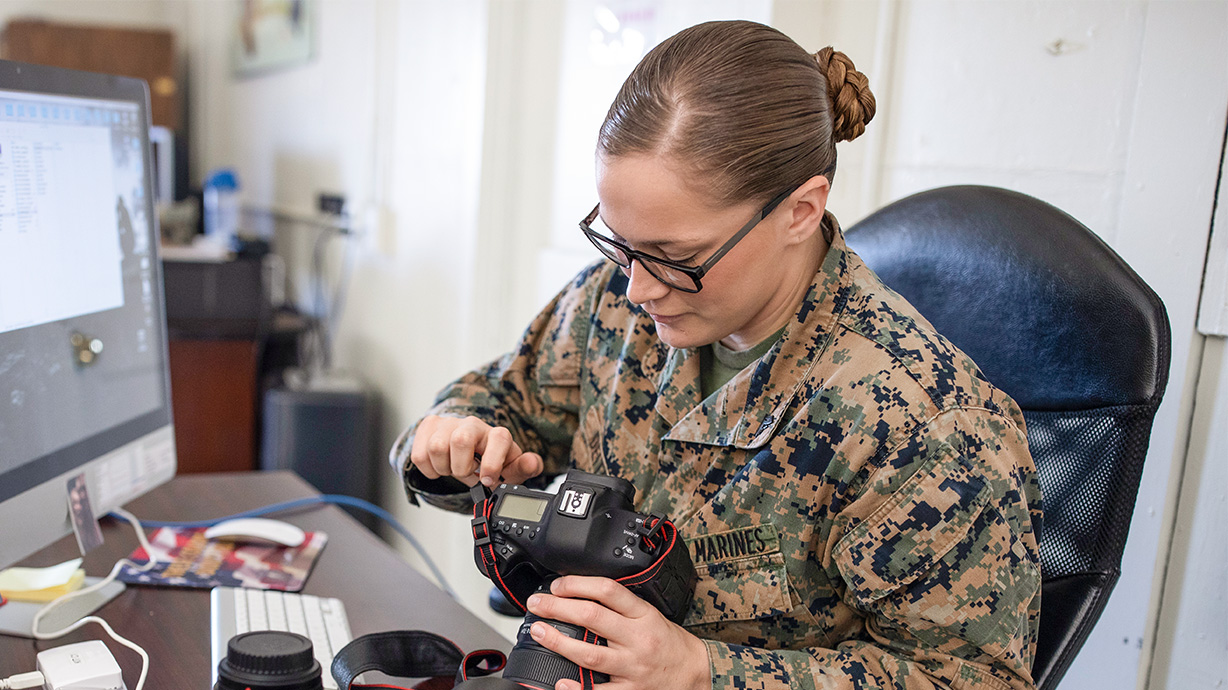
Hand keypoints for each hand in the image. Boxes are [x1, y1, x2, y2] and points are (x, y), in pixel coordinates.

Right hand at [409, 415, 542, 487]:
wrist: (466, 449)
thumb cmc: (489, 460)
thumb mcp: (509, 469)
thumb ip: (525, 467)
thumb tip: (532, 463)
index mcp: (496, 434)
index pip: (499, 438)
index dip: (492, 463)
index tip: (486, 480)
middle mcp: (472, 424)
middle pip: (460, 440)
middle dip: (461, 468)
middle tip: (467, 474)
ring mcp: (449, 423)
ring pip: (436, 447)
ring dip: (444, 468)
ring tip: (454, 468)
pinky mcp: (429, 427)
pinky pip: (419, 454)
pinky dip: (429, 469)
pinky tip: (440, 466)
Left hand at [526, 576, 710, 689]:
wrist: (695, 673)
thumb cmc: (670, 643)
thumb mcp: (651, 615)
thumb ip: (622, 606)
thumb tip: (582, 595)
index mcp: (643, 615)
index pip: (608, 591)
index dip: (578, 584)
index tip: (557, 585)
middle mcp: (637, 639)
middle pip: (592, 617)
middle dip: (558, 608)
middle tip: (538, 605)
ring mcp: (632, 667)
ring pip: (590, 653)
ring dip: (558, 642)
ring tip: (539, 632)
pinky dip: (576, 688)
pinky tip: (560, 682)